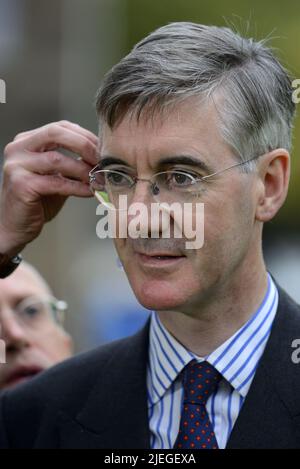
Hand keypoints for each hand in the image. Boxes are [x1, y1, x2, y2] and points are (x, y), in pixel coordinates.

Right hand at [0, 120, 98, 255]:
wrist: (14, 226)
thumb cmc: (36, 201)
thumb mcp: (56, 176)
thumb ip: (73, 163)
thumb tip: (101, 158)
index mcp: (27, 141)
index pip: (59, 127)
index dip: (84, 136)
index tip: (102, 149)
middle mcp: (18, 149)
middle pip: (56, 133)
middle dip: (84, 145)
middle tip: (101, 160)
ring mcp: (17, 166)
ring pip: (57, 159)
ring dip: (83, 169)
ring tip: (98, 179)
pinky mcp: (21, 185)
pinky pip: (56, 183)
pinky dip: (77, 187)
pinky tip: (89, 191)